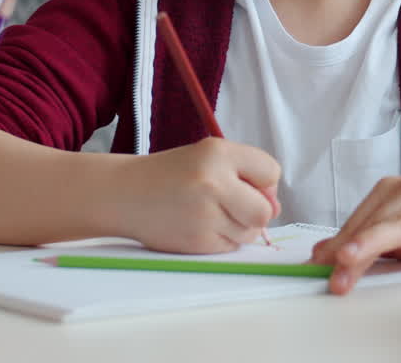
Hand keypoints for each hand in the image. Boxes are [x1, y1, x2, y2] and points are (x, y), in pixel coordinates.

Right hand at [115, 136, 280, 253]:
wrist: (125, 194)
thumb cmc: (173, 174)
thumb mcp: (210, 157)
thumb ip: (248, 174)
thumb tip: (275, 209)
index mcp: (218, 153)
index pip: (271, 172)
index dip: (263, 181)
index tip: (244, 182)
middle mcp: (213, 182)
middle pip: (265, 211)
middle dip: (257, 211)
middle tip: (234, 204)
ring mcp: (204, 215)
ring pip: (250, 232)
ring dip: (240, 227)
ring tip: (212, 213)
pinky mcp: (196, 242)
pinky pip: (231, 247)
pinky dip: (223, 240)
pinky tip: (201, 226)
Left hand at [309, 176, 400, 294]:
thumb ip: (369, 238)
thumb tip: (324, 253)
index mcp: (392, 191)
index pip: (359, 220)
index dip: (338, 244)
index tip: (317, 266)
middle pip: (375, 224)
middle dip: (350, 249)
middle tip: (331, 270)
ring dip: (375, 242)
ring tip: (353, 257)